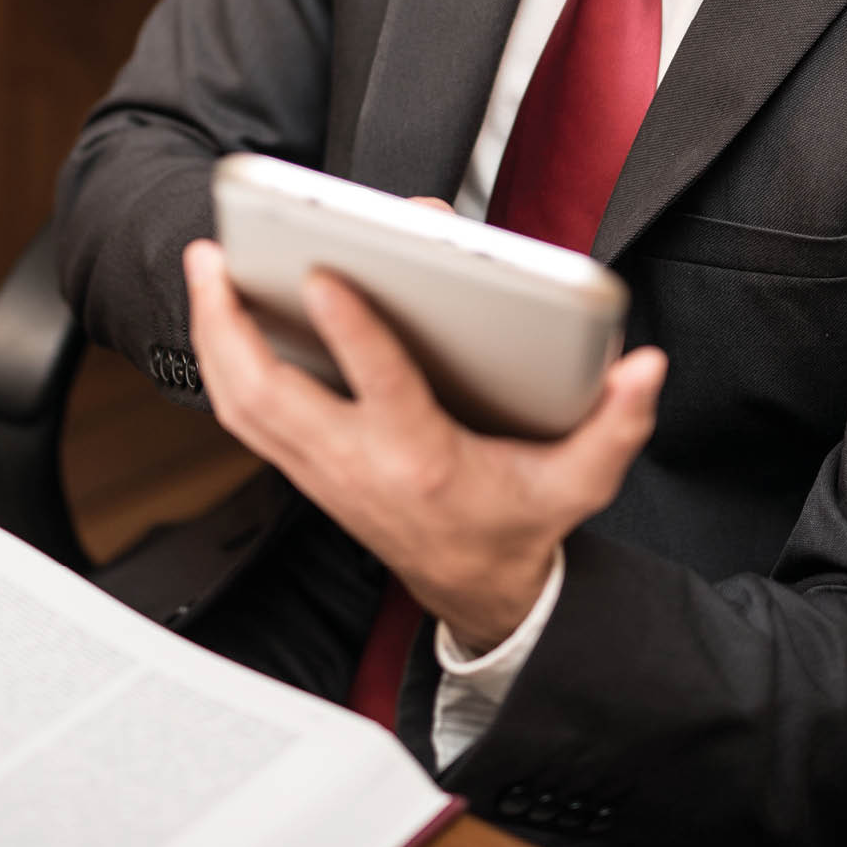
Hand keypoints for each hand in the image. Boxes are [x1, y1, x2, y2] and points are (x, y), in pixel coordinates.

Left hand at [183, 239, 665, 651]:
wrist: (476, 590)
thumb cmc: (517, 524)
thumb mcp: (580, 481)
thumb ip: (615, 424)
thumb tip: (642, 369)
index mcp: (423, 459)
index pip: (381, 389)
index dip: (351, 331)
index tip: (323, 274)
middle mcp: (356, 465)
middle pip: (269, 396)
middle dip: (228, 325)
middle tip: (211, 256)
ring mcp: (321, 470)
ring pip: (242, 404)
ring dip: (213, 337)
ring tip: (203, 271)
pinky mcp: (306, 469)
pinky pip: (244, 416)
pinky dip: (222, 365)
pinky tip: (219, 322)